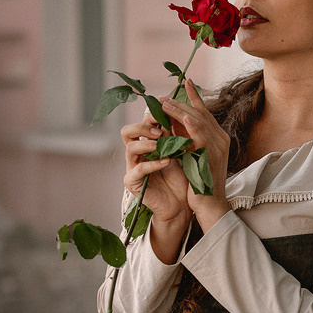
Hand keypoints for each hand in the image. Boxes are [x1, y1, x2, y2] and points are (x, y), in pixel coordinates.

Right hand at [121, 112, 190, 261]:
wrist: (184, 202)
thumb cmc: (184, 176)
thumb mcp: (183, 150)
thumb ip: (178, 133)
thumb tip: (183, 110)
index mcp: (147, 142)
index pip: (143, 122)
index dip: (154, 115)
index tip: (169, 114)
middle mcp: (137, 153)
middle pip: (128, 130)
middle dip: (144, 127)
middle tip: (161, 130)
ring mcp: (133, 167)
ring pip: (130, 147)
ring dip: (147, 143)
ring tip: (163, 144)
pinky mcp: (133, 182)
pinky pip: (138, 169)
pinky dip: (152, 164)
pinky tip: (166, 161)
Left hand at [160, 79, 231, 232]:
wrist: (209, 204)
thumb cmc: (199, 182)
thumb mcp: (192, 155)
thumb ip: (186, 139)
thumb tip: (172, 122)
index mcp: (218, 137)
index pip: (204, 112)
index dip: (194, 96)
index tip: (184, 82)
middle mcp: (220, 138)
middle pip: (199, 113)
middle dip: (180, 102)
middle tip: (162, 97)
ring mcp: (218, 147)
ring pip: (198, 121)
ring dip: (180, 109)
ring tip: (165, 103)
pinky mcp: (211, 156)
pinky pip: (202, 137)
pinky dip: (192, 125)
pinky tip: (182, 116)